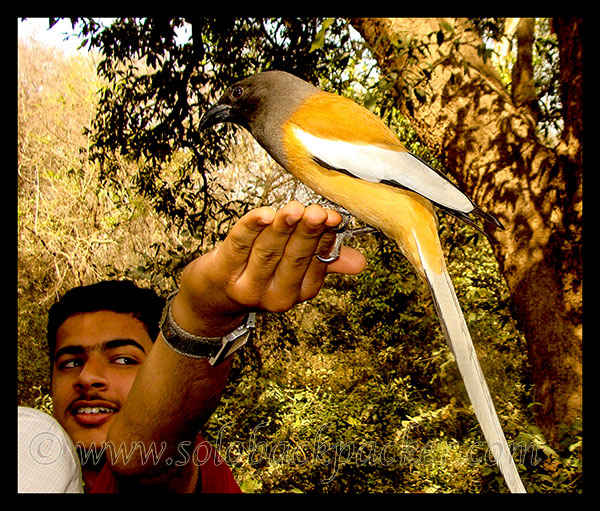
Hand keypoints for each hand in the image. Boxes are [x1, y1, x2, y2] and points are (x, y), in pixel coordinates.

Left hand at [172, 201, 365, 335]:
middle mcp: (275, 295)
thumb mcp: (294, 272)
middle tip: (317, 213)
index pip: (316, 261)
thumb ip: (325, 261)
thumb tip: (360, 262)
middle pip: (294, 257)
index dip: (324, 238)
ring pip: (268, 251)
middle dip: (307, 232)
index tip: (333, 217)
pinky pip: (239, 244)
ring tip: (294, 209)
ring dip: (283, 228)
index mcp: (298, 292)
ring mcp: (247, 285)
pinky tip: (264, 213)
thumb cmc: (258, 274)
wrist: (213, 297)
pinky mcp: (222, 270)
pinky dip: (251, 227)